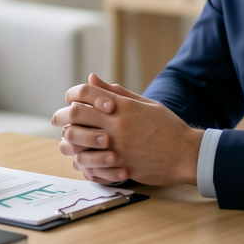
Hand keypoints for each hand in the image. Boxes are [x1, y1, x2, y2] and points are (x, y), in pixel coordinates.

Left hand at [51, 74, 202, 185]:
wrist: (186, 154)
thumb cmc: (168, 127)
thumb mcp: (145, 104)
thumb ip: (117, 93)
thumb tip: (93, 78)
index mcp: (123, 105)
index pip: (86, 92)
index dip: (72, 94)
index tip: (69, 100)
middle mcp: (116, 123)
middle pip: (75, 114)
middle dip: (61, 116)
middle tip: (57, 120)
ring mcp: (116, 145)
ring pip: (76, 140)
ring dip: (68, 140)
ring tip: (68, 141)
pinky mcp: (118, 165)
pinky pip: (88, 163)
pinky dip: (81, 161)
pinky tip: (82, 159)